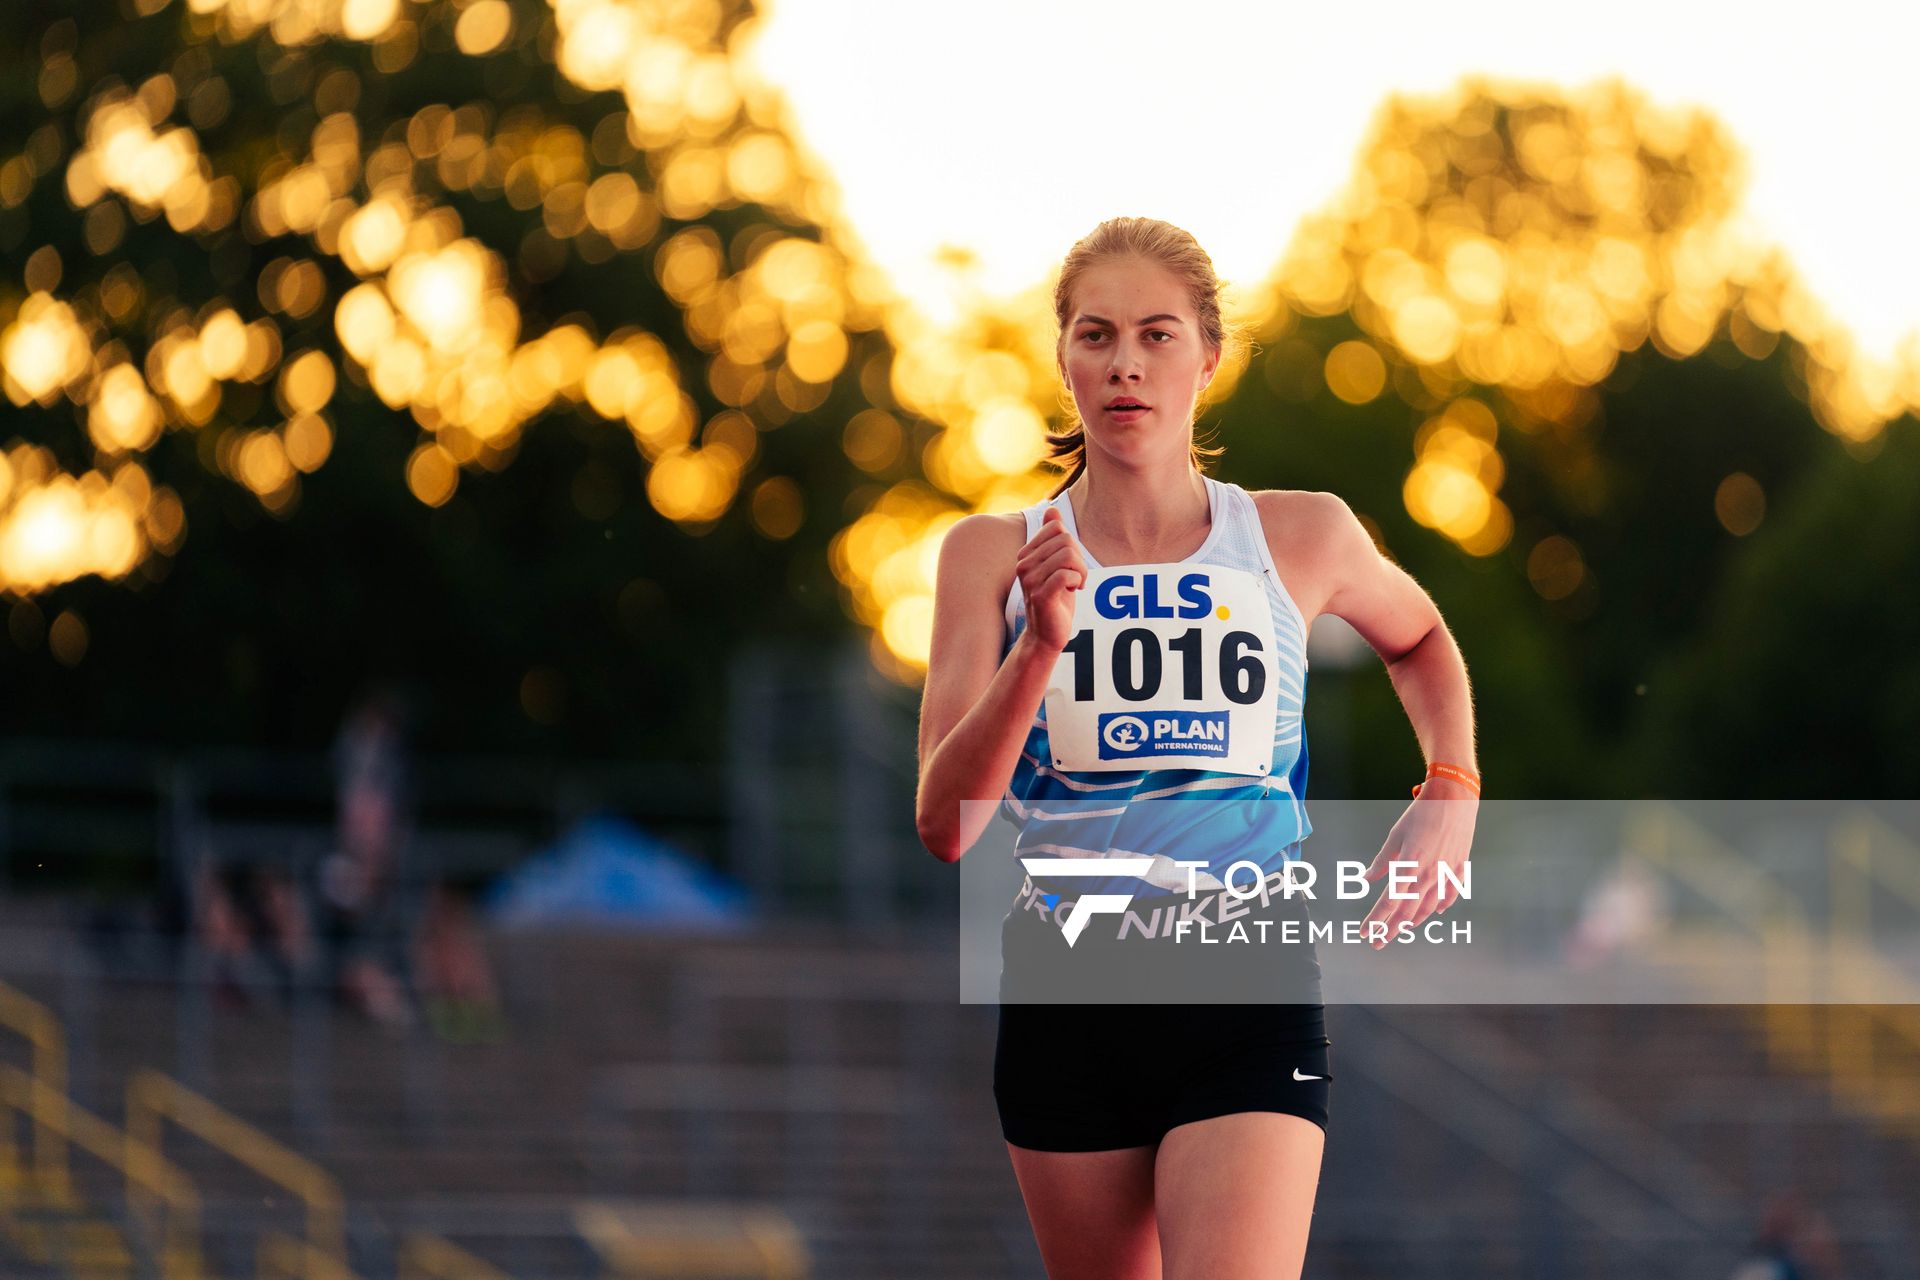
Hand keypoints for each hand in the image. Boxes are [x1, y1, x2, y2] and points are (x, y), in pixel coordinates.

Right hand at [1016, 506, 1087, 652]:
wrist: (1046, 634)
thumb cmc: (1054, 598)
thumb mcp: (1055, 564)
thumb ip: (1052, 537)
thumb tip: (1052, 509)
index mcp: (1025, 554)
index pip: (1057, 529)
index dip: (1071, 544)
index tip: (1070, 565)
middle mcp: (1023, 565)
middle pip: (1066, 540)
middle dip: (1080, 558)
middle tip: (1076, 577)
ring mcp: (1030, 580)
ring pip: (1069, 556)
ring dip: (1081, 571)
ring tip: (1075, 585)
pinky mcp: (1040, 595)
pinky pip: (1067, 575)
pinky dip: (1077, 581)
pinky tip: (1073, 591)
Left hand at [1359, 777, 1476, 948]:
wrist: (1454, 798)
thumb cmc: (1420, 814)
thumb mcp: (1395, 836)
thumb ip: (1383, 861)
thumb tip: (1366, 879)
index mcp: (1410, 866)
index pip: (1389, 902)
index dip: (1376, 920)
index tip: (1364, 932)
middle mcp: (1429, 875)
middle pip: (1407, 911)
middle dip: (1391, 930)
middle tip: (1378, 943)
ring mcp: (1446, 873)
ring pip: (1429, 907)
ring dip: (1414, 921)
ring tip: (1402, 929)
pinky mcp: (1459, 867)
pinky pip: (1450, 894)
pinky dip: (1442, 905)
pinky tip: (1436, 912)